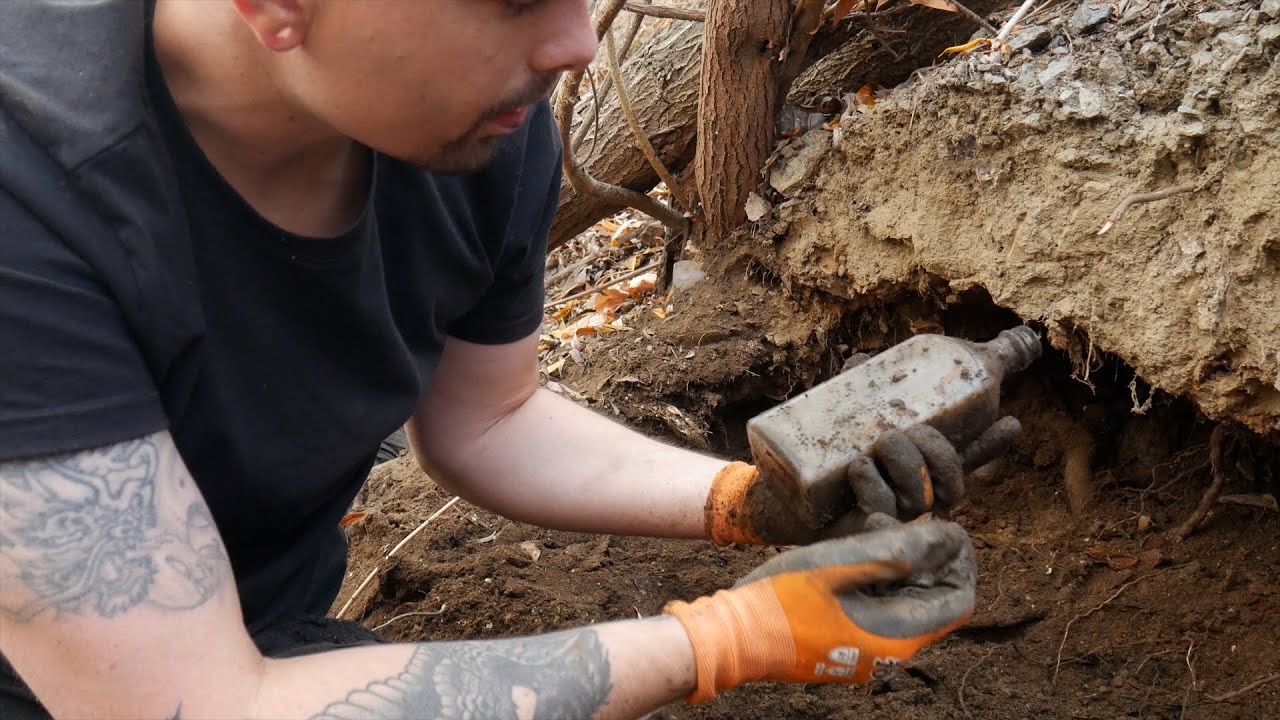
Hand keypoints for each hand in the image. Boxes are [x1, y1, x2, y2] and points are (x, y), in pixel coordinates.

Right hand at [664, 519, 975, 701]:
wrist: (734, 636)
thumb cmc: (784, 598)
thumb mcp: (844, 563)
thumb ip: (900, 550)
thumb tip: (949, 535)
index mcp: (898, 635)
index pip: (959, 598)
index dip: (959, 559)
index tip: (939, 526)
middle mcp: (891, 650)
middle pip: (934, 598)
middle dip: (927, 557)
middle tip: (898, 522)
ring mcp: (868, 649)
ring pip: (907, 601)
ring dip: (900, 564)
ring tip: (871, 532)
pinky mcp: (847, 642)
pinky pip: (880, 608)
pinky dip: (878, 579)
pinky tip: (852, 554)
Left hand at [704, 416, 1021, 545]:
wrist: (777, 491)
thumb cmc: (814, 452)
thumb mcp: (838, 413)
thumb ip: (855, 388)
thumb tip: (865, 359)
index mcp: (914, 469)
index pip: (965, 459)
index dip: (990, 445)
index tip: (1010, 423)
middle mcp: (910, 496)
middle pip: (949, 479)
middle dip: (934, 453)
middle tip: (901, 433)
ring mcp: (890, 518)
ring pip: (919, 497)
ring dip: (901, 466)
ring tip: (869, 450)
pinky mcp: (862, 533)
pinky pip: (882, 514)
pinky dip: (873, 488)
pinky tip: (860, 469)